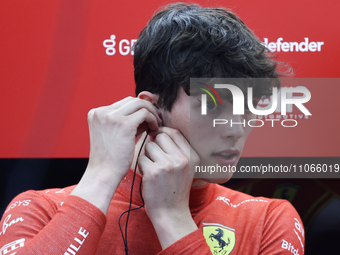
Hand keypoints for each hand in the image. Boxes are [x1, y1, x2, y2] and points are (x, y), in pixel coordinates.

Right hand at [71, 97, 161, 213]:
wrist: (104, 174)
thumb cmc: (110, 160)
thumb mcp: (114, 135)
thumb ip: (125, 122)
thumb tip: (144, 113)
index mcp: (96, 113)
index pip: (123, 103)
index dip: (138, 109)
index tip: (148, 119)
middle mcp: (101, 111)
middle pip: (131, 101)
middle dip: (146, 108)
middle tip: (156, 119)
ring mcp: (111, 116)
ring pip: (140, 104)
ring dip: (151, 113)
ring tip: (156, 125)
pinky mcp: (123, 123)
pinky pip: (144, 113)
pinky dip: (152, 119)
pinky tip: (155, 129)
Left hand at [138, 127, 199, 248]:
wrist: (171, 212)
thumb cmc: (175, 189)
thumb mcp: (186, 168)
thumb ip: (178, 150)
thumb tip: (159, 132)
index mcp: (192, 156)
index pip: (175, 132)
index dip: (163, 131)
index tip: (157, 136)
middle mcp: (182, 159)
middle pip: (161, 136)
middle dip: (154, 144)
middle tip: (155, 158)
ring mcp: (168, 165)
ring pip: (149, 146)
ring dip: (147, 156)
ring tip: (153, 169)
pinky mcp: (154, 172)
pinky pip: (141, 158)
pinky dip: (141, 166)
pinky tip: (148, 176)